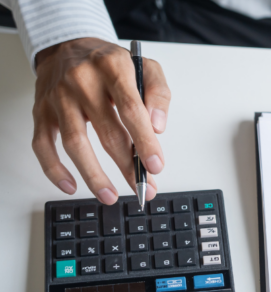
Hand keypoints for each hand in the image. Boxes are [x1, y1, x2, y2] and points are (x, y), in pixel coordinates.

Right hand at [33, 37, 170, 203]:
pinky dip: (54, 169)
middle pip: (107, 131)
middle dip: (127, 166)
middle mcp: (82, 81)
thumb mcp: (145, 67)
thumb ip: (158, 94)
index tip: (155, 166)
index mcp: (112, 68)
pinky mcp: (41, 111)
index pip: (131, 109)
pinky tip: (71, 185)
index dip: (144, 141)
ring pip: (74, 143)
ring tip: (110, 196)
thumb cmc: (110, 63)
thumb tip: (157, 127)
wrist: (68, 46)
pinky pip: (43, 145)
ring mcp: (58, 97)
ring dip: (93, 175)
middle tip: (143, 188)